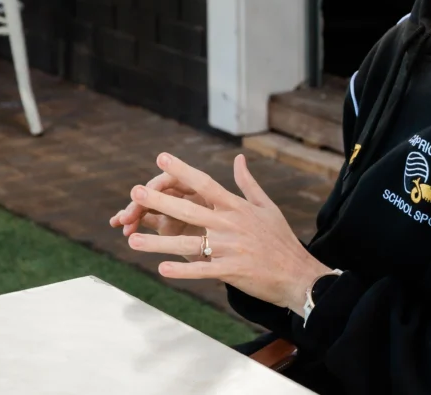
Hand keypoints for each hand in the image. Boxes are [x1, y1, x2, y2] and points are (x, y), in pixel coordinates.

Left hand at [121, 152, 332, 311]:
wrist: (298, 273)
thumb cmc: (281, 239)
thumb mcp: (267, 207)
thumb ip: (248, 184)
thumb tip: (238, 159)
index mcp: (238, 208)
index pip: (206, 184)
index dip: (183, 170)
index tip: (161, 157)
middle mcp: (232, 225)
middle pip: (190, 210)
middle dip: (161, 201)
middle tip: (135, 192)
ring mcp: (231, 248)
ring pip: (189, 243)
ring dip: (159, 243)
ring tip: (133, 240)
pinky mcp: (232, 271)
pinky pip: (203, 270)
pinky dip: (183, 270)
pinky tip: (162, 269)